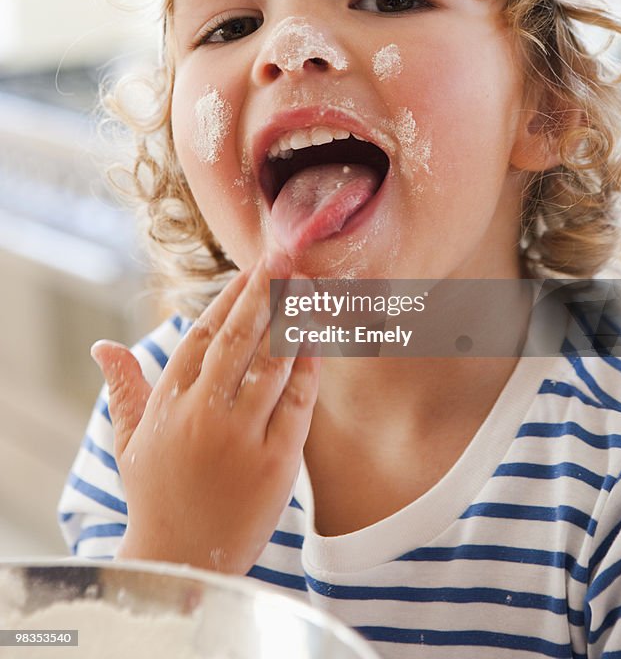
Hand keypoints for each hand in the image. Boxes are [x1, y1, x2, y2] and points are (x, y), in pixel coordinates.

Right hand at [90, 254, 319, 574]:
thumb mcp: (130, 441)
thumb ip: (123, 388)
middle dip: (261, 294)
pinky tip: (317, 341)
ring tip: (306, 287)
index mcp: (169, 403)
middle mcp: (203, 414)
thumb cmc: (156, 496)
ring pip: (271, 365)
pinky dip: (308, 369)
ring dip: (290, 320)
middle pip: (237, 340)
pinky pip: (297, 404)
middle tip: (282, 258)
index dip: (228, 300)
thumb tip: (103, 347)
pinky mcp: (275, 463)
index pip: (201, 336)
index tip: (249, 272)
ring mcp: (241, 438)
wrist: (181, 563)